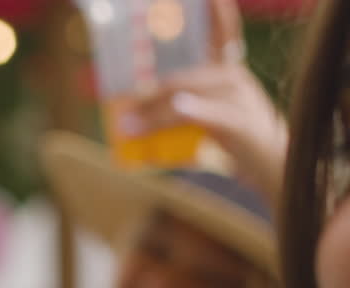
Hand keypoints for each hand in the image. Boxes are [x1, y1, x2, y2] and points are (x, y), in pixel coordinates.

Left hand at [123, 0, 286, 206]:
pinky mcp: (240, 122)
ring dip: (152, 114)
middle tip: (120, 110)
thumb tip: (131, 115)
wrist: (273, 165)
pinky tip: (180, 106)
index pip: (221, 32)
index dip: (216, 11)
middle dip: (147, 96)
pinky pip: (210, 113)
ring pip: (185, 98)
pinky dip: (193, 109)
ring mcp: (239, 98)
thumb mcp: (208, 116)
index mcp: (226, 70)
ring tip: (127, 127)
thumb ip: (178, 108)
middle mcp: (232, 77)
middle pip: (180, 80)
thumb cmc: (237, 138)